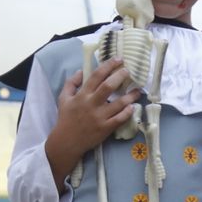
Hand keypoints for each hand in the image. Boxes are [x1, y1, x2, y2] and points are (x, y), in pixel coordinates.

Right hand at [44, 58, 140, 186]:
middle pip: (108, 86)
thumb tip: (82, 71)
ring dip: (130, 96)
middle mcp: (92, 104)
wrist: (66, 141)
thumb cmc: (66, 118)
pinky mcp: (105, 128)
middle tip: (128, 71)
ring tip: (137, 90)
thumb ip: (71, 83)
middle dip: (120, 76)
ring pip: (118, 103)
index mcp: (82, 95)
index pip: (96, 76)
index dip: (108, 66)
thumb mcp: (63, 98)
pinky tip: (133, 107)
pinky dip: (127, 112)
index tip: (118, 59)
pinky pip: (119, 119)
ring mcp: (99, 117)